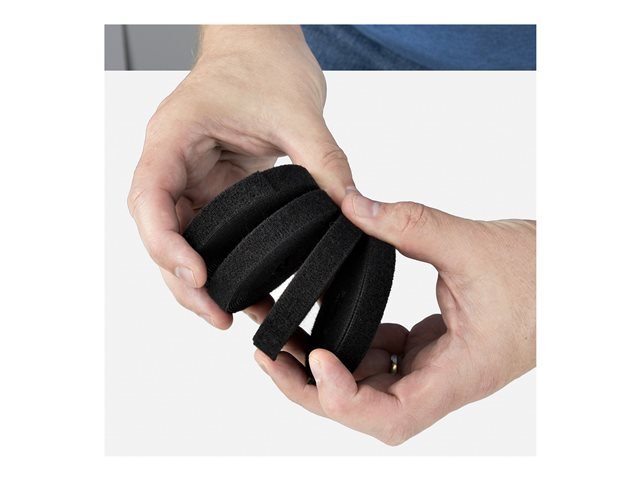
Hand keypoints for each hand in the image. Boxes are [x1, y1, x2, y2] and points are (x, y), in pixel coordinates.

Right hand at [127, 26, 353, 327]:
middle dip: (182, 277)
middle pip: (159, 231)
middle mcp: (173, 162)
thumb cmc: (263, 61)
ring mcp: (192, 177)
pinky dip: (220, 262)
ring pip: (180, 238)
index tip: (197, 274)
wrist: (262, 44)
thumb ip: (325, 162)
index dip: (165, 243)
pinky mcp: (214, 187)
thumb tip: (354, 209)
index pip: (150, 198)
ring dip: (198, 278)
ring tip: (229, 315)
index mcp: (174, 137)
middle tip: (217, 316)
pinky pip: (208, 231)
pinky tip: (243, 288)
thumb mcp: (298, 111)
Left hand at [255, 190, 535, 444]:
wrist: (572, 278)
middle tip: (265, 351)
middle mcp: (440, 381)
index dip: (344, 397)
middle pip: (364, 407)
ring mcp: (434, 367)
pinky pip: (383, 356)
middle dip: (310, 386)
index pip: (391, 414)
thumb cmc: (543, 275)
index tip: (316, 359)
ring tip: (281, 332)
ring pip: (368, 384)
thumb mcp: (473, 244)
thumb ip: (409, 224)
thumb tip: (352, 205)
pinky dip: (351, 342)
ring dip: (322, 364)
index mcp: (458, 373)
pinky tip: (331, 316)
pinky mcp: (431, 348)